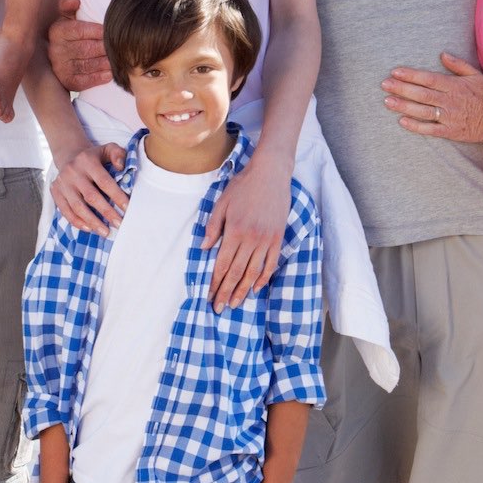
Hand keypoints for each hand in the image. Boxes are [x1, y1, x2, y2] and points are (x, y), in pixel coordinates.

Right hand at [47, 0, 112, 94]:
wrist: (61, 56)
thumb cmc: (71, 32)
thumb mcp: (68, 16)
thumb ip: (69, 5)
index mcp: (57, 31)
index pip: (79, 30)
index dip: (97, 31)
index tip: (110, 30)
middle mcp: (55, 50)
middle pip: (86, 49)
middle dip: (104, 48)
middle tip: (119, 46)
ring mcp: (60, 67)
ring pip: (87, 65)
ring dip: (105, 63)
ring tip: (118, 59)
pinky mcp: (67, 81)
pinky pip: (85, 81)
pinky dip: (99, 77)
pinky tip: (110, 73)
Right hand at [51, 138, 128, 233]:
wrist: (69, 155)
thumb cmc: (94, 157)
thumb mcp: (107, 149)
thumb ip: (118, 154)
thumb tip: (121, 167)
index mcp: (87, 161)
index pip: (104, 181)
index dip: (116, 196)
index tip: (127, 209)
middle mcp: (73, 172)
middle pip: (91, 196)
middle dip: (106, 212)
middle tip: (119, 224)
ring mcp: (62, 183)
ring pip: (77, 206)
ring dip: (92, 221)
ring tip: (105, 232)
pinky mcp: (55, 191)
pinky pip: (65, 210)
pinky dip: (77, 221)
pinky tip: (89, 228)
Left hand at [204, 155, 288, 309]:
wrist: (271, 174)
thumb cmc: (243, 186)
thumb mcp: (222, 203)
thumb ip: (213, 227)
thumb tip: (204, 249)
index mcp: (234, 231)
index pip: (222, 264)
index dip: (215, 283)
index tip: (209, 296)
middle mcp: (251, 239)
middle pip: (237, 273)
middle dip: (226, 292)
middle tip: (219, 308)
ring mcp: (266, 240)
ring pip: (253, 272)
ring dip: (243, 290)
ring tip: (235, 304)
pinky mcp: (278, 238)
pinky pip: (270, 263)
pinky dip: (263, 278)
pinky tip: (256, 288)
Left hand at [382, 51, 482, 143]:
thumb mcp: (476, 75)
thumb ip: (458, 65)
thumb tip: (442, 54)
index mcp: (453, 86)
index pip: (428, 79)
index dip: (410, 75)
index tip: (395, 72)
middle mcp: (449, 100)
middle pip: (421, 94)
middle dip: (401, 89)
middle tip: (384, 85)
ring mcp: (448, 117)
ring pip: (422, 111)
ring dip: (403, 106)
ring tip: (387, 101)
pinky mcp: (450, 131)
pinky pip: (430, 129)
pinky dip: (416, 126)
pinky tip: (402, 121)